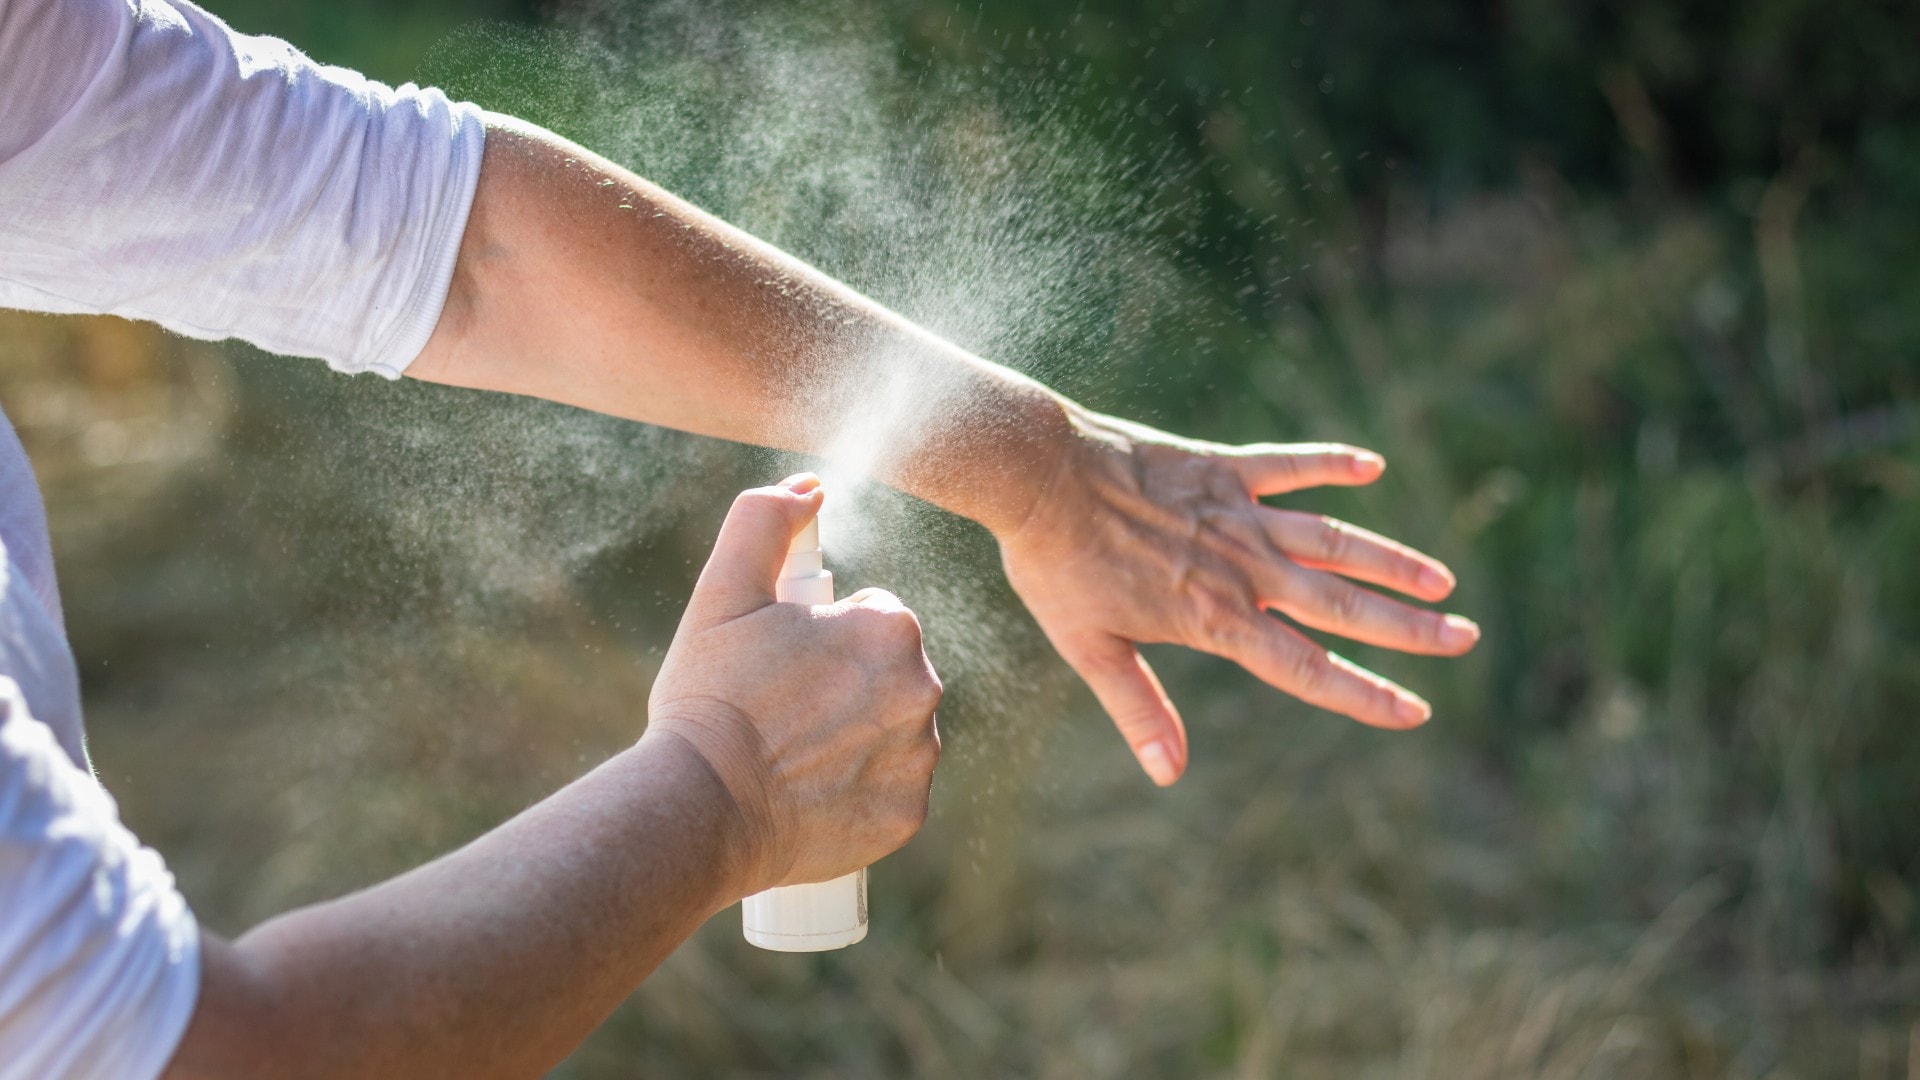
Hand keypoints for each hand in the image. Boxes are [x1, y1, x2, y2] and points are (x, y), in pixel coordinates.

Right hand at [643, 474, 942, 897]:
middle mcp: (923, 690)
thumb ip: (765, 520)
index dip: (822, 636)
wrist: (702, 806)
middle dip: (844, 684)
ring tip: (793, 753)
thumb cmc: (711, 695)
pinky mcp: (907, 815)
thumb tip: (809, 487)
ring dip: (858, 735)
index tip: (782, 662)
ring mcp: (918, 758)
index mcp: (890, 628)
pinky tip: (813, 792)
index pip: (872, 617)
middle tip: (782, 709)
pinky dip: (860, 791)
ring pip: (895, 732)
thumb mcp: (723, 591)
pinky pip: (892, 791)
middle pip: (889, 674)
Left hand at [999, 410, 1478, 785]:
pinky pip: (1290, 465)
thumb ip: (1138, 708)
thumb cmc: (1056, 565)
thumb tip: (1168, 773)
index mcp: (1215, 619)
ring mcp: (1238, 514)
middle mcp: (1243, 568)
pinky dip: (1331, 464)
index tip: (1416, 709)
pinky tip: (1373, 465)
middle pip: (1344, 604)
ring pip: (1334, 539)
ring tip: (1443, 579)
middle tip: (1465, 638)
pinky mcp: (1223, 467)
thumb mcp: (1089, 648)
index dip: (1365, 693)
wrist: (1038, 474)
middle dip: (1410, 627)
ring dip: (1391, 559)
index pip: (1307, 667)